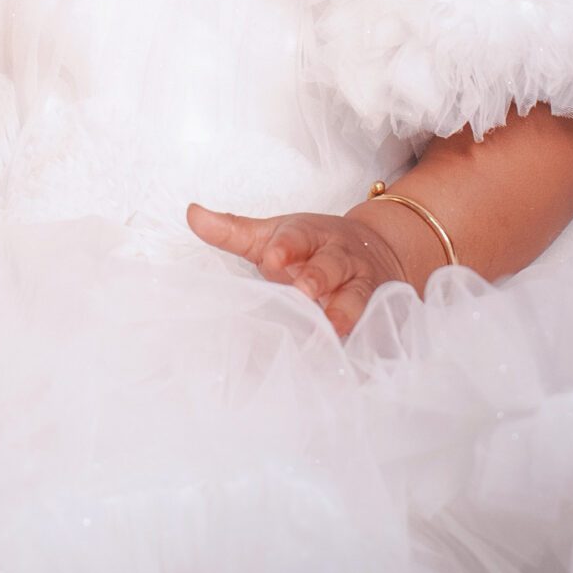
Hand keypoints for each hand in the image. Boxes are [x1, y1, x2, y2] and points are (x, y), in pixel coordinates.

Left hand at [184, 203, 410, 337]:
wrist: (380, 250)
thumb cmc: (312, 248)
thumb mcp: (274, 235)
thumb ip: (233, 230)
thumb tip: (191, 213)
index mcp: (313, 236)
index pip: (299, 237)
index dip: (287, 247)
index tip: (272, 257)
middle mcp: (341, 259)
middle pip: (332, 266)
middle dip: (319, 277)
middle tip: (304, 291)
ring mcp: (364, 286)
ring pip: (360, 297)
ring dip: (348, 312)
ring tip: (334, 328)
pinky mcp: (381, 312)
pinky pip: (376, 326)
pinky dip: (368, 340)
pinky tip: (353, 359)